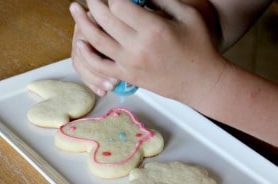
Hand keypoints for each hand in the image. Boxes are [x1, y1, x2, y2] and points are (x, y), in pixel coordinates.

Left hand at [70, 0, 226, 101]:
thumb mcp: (187, 15)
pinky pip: (100, 66)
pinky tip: (80, 43)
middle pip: (104, 19)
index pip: (119, 4)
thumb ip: (162, 0)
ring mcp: (130, 64)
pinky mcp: (128, 76)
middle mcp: (138, 47)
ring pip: (96, 41)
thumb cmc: (200, 46)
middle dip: (94, 2)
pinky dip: (87, 55)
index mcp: (153, 29)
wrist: (201, 81)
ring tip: (76, 9)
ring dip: (82, 23)